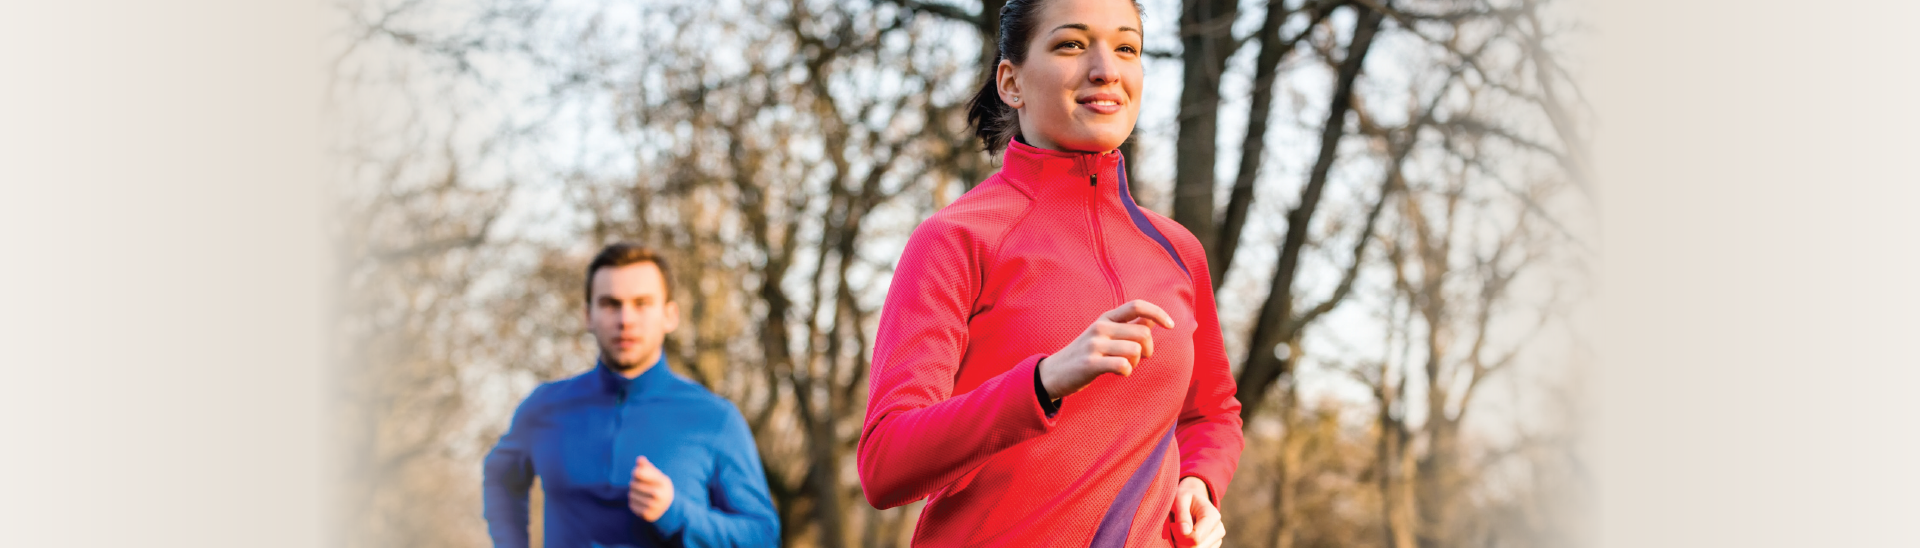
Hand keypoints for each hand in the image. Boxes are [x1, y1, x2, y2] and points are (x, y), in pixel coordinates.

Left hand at [628, 456, 674, 521]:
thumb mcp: (656, 475)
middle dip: (635, 483)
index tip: (639, 474)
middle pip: (632, 484)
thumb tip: (639, 459)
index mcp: (662, 481)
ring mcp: (653, 506)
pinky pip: (631, 504)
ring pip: (631, 494)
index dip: (636, 473)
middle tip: (643, 486)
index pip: (637, 473)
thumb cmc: (659, 486)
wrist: (669, 507)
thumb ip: (647, 466)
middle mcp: (658, 494)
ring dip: (634, 493)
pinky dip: (634, 502)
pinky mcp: (647, 514)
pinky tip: (642, 503)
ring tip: (643, 494)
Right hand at [1037, 300, 1174, 399]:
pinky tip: (1118, 373)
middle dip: (1148, 350)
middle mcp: (1100, 327)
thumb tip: (1152, 318)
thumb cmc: (1085, 354)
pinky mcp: (1090, 364)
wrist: (1053, 373)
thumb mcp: (1104, 334)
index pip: (1137, 305)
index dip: (1158, 313)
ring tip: (1125, 366)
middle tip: (1139, 359)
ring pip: (1135, 351)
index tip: (1171, 325)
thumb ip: (1128, 326)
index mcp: (1106, 318)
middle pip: (1143, 334)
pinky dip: (1127, 371)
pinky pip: (1123, 366)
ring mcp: (1094, 345)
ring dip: (1136, 362)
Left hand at [1172, 476, 1223, 547]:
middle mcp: (1219, 529)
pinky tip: (1184, 537)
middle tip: (1174, 528)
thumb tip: (1185, 532)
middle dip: (1180, 541)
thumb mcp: (1180, 499)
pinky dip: (1186, 546)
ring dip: (1182, 545)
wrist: (1193, 501)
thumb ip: (1182, 514)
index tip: (1173, 524)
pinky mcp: (1212, 546)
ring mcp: (1217, 540)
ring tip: (1180, 530)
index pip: (1196, 537)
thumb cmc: (1185, 498)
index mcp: (1213, 516)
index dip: (1180, 535)